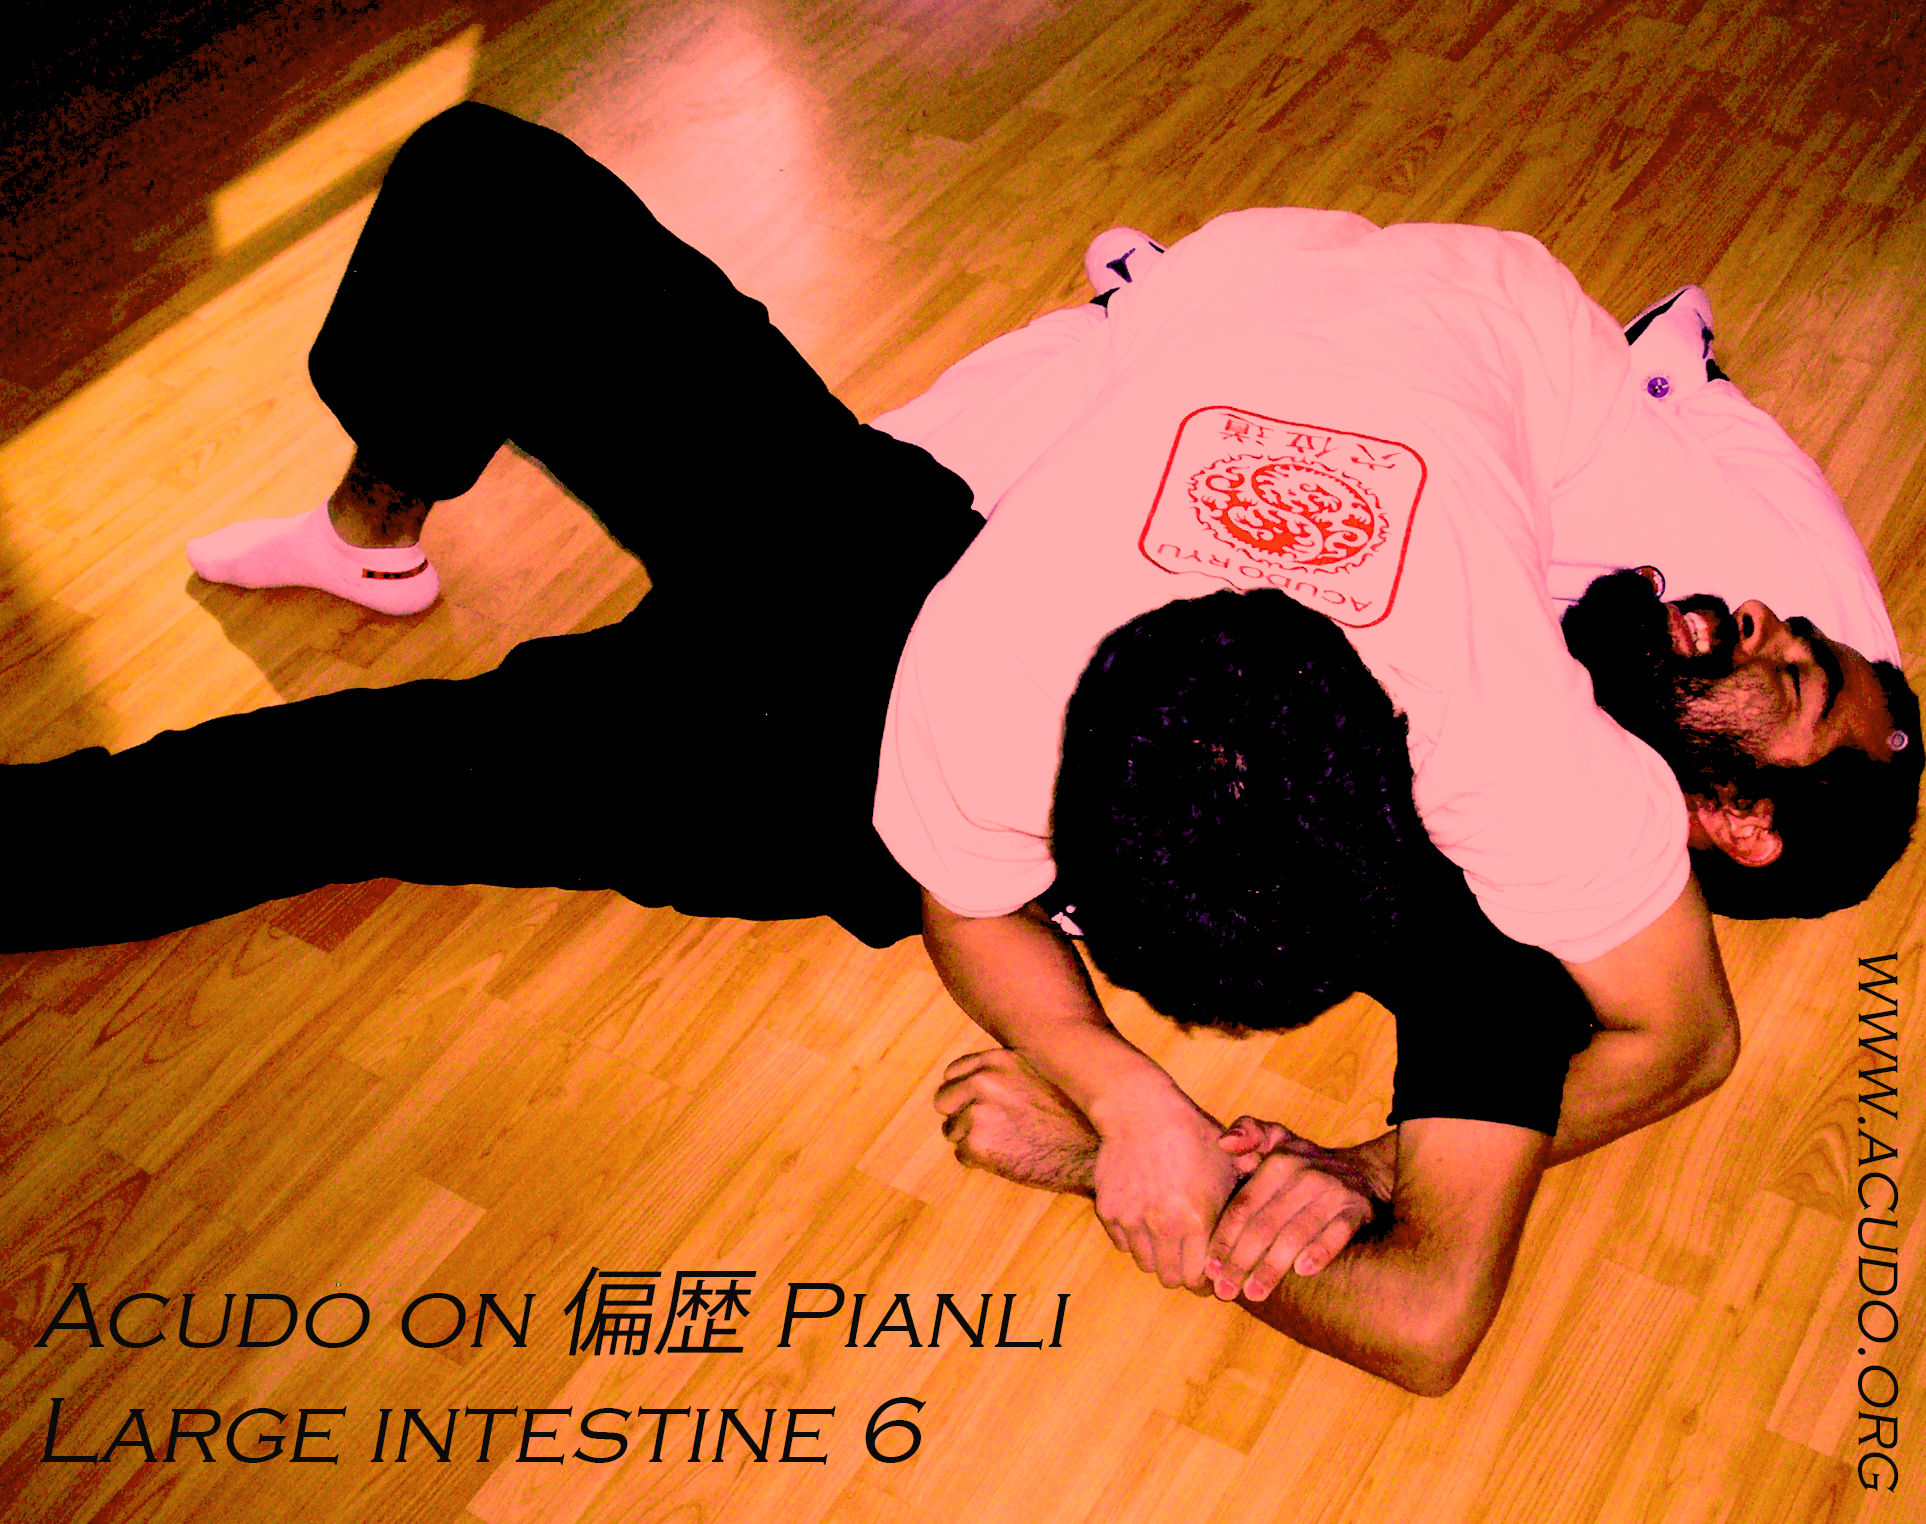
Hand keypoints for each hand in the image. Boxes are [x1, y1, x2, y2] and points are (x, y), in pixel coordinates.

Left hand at [934, 1049, 1099, 1193]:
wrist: (1095, 1149)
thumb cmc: (1073, 1115)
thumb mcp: (1040, 1075)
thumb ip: (1007, 1074)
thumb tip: (978, 1081)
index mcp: (998, 1060)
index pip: (954, 1073)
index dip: (964, 1092)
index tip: (978, 1105)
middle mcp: (984, 1082)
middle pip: (944, 1100)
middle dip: (961, 1115)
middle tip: (991, 1128)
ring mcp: (979, 1113)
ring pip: (952, 1130)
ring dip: (972, 1139)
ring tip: (1010, 1142)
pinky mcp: (978, 1146)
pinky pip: (963, 1156)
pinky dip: (982, 1161)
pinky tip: (1012, 1157)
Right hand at [1088, 1080, 1242, 1289]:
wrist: (1141, 1110)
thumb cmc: (1192, 1135)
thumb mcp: (1229, 1166)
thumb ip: (1244, 1204)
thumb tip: (1260, 1237)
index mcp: (1197, 1219)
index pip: (1201, 1279)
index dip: (1208, 1280)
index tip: (1211, 1273)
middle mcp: (1163, 1226)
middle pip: (1171, 1279)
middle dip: (1183, 1274)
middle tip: (1188, 1259)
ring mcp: (1132, 1220)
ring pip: (1146, 1264)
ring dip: (1158, 1257)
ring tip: (1167, 1238)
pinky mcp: (1109, 1212)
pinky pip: (1123, 1243)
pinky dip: (1135, 1239)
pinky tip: (1145, 1218)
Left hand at [1204, 1118, 1391, 1300]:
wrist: (1361, 1171)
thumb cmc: (1301, 1162)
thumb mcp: (1274, 1137)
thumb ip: (1246, 1132)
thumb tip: (1224, 1143)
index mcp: (1277, 1161)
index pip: (1243, 1206)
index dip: (1225, 1238)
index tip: (1210, 1268)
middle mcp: (1304, 1175)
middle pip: (1265, 1225)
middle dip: (1241, 1261)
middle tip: (1225, 1291)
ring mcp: (1332, 1192)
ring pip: (1296, 1234)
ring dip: (1273, 1267)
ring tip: (1254, 1293)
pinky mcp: (1357, 1209)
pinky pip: (1337, 1233)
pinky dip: (1320, 1251)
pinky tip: (1302, 1272)